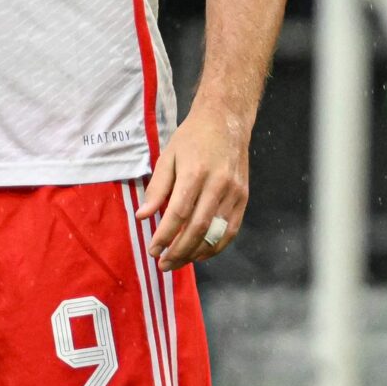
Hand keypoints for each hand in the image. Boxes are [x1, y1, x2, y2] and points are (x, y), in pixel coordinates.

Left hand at [137, 103, 249, 269]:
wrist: (227, 121)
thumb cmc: (192, 139)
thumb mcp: (167, 157)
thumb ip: (157, 188)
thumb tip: (143, 216)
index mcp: (196, 173)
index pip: (179, 213)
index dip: (165, 235)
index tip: (152, 249)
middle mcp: (219, 185)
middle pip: (198, 228)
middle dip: (178, 251)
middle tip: (162, 264)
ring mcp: (235, 193)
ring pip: (216, 233)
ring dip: (196, 253)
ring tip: (177, 263)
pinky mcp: (244, 198)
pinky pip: (231, 230)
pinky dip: (216, 246)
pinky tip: (199, 254)